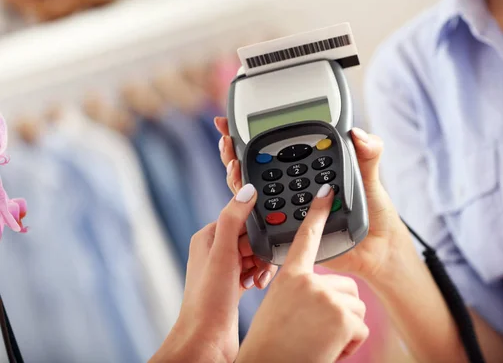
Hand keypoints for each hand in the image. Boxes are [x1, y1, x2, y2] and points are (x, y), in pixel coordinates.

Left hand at [150, 184, 277, 362]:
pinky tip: (258, 285)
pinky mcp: (233, 286)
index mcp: (208, 237)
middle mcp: (214, 252)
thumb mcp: (223, 252)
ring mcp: (225, 270)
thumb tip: (248, 191)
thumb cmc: (208, 300)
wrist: (206, 340)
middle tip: (263, 262)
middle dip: (262, 247)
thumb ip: (234, 218)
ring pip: (255, 254)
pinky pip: (254, 271)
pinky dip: (260, 276)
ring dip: (263, 263)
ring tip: (260, 277)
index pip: (239, 216)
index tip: (267, 236)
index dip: (256, 226)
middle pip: (250, 235)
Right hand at [214, 117, 407, 279]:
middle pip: (256, 169)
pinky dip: (250, 210)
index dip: (253, 135)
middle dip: (235, 154)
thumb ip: (368, 151)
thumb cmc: (375, 210)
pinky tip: (246, 197)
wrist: (379, 247)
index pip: (277, 149)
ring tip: (233, 164)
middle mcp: (295, 188)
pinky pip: (265, 223)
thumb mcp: (370, 175)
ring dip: (237, 179)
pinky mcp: (289, 233)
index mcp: (310, 169)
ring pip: (254, 194)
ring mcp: (289, 211)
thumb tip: (357, 134)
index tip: (231, 122)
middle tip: (227, 141)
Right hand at [237, 184, 368, 362]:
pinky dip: (350, 346)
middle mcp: (307, 282)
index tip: (327, 191)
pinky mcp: (342, 316)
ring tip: (319, 343)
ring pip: (356, 309)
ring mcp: (326, 297)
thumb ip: (299, 291)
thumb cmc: (271, 345)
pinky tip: (328, 351)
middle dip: (340, 313)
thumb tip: (321, 292)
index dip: (318, 212)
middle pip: (346, 287)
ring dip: (344, 331)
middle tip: (315, 332)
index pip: (306, 237)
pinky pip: (361, 329)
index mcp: (289, 277)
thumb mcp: (279, 307)